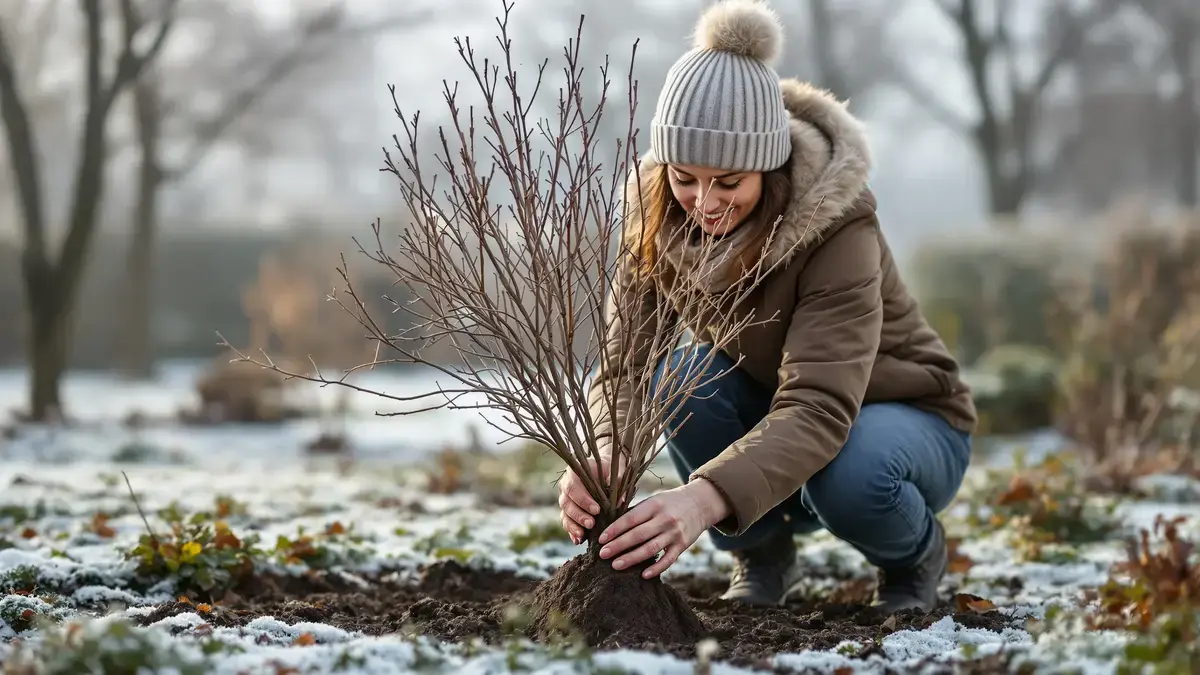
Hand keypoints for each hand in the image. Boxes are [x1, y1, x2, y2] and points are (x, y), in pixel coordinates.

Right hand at [558, 456, 622, 544]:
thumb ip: (619, 479)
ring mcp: (565, 500)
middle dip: (578, 515)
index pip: (574, 487)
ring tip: (582, 536)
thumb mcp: (615, 469)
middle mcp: (565, 486)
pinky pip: (566, 522)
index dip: (583, 500)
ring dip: (573, 526)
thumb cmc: (609, 468)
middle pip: (566, 503)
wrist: (603, 469)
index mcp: (573, 473)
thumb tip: (621, 500)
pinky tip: (578, 540)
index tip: (597, 510)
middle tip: (591, 524)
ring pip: (564, 514)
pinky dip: (571, 532)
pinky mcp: (568, 511)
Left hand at [596, 478, 729, 578]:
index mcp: (654, 505)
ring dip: (632, 558)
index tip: (601, 539)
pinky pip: (668, 559)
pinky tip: (643, 575)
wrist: (700, 503)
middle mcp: (664, 519)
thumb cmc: (670, 503)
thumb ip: (637, 512)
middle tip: (602, 554)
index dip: (614, 529)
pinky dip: (656, 568)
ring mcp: (674, 533)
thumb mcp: (654, 500)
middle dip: (618, 546)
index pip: (630, 519)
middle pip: (638, 535)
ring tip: (616, 565)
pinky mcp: (682, 545)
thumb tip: (612, 527)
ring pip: (650, 549)